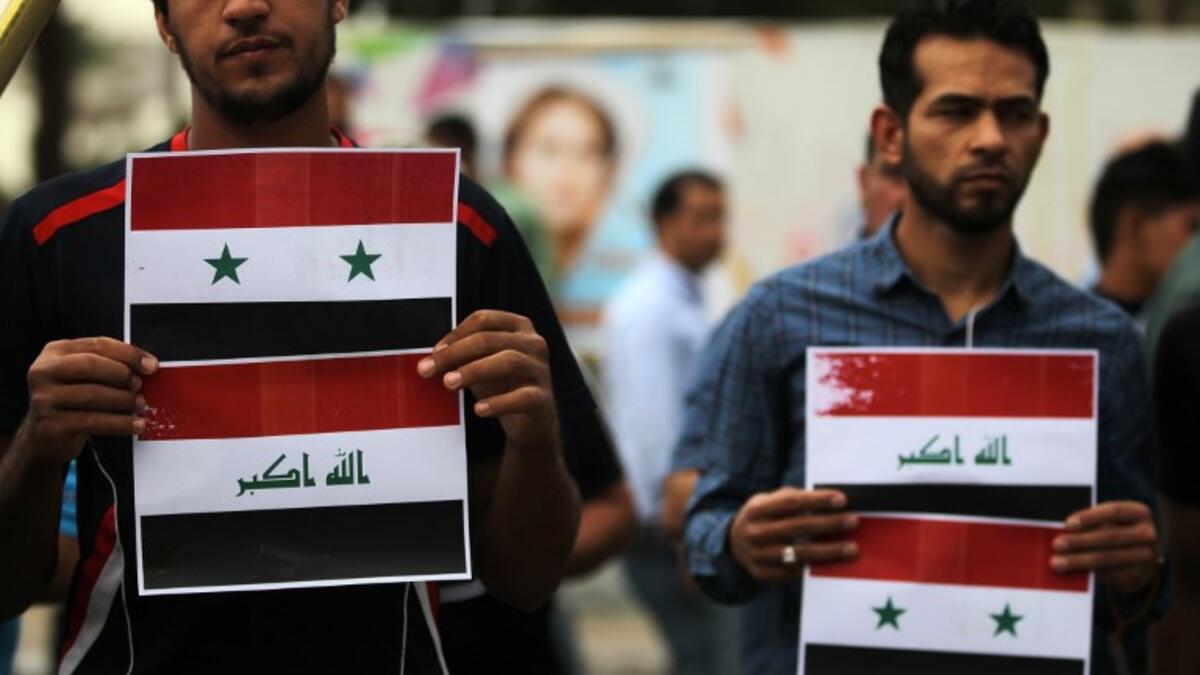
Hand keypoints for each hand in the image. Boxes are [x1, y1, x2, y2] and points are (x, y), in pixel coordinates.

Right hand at [23, 337, 156, 466]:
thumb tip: (148, 366)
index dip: (129, 354)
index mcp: (56, 352)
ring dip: (124, 400)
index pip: (97, 344)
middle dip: (122, 374)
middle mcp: (44, 372)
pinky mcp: (50, 425)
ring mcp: (44, 399)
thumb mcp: (86, 376)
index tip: (151, 365)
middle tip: (140, 385)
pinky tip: (135, 424)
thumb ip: (111, 366)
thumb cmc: (74, 400)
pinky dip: (120, 423)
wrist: (46, 434)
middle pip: (90, 365)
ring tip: (140, 405)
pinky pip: (92, 422)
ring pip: (92, 394)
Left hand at [418, 310, 556, 452]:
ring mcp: (541, 370)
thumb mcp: (481, 365)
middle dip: (455, 353)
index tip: (433, 353)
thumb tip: (430, 360)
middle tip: (427, 369)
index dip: (455, 334)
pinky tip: (479, 409)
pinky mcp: (544, 398)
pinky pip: (523, 397)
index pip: (483, 320)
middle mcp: (534, 343)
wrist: (531, 422)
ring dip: (474, 371)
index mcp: (519, 326)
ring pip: (509, 361)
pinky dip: (499, 402)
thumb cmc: (503, 385)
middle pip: (490, 339)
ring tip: (448, 383)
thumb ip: (460, 358)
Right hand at [728, 487, 857, 582]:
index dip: (817, 500)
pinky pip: (792, 572)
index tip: (841, 499)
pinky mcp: (762, 574)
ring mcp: (757, 555)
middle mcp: (755, 532)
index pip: (791, 502)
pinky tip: (830, 564)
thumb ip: (790, 499)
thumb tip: (827, 501)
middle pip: (797, 527)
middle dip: (828, 524)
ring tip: (852, 548)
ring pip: (798, 554)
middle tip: (853, 521)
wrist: (731, 545)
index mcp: (756, 509)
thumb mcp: (766, 502)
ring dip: (828, 551)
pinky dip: (812, 567)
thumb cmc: (761, 519)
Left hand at [1052, 501, 1158, 593]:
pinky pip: (1111, 575)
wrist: (1139, 557)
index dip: (1090, 517)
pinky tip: (1073, 573)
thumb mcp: (1108, 521)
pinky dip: (1090, 573)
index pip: (1114, 512)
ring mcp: (1147, 556)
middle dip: (1080, 541)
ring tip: (1057, 563)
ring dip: (1079, 561)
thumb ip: (1091, 523)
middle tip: (1057, 545)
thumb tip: (1060, 530)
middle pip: (1110, 537)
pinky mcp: (1139, 576)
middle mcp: (1148, 534)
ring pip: (1108, 558)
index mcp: (1139, 513)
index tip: (1068, 523)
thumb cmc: (1114, 531)